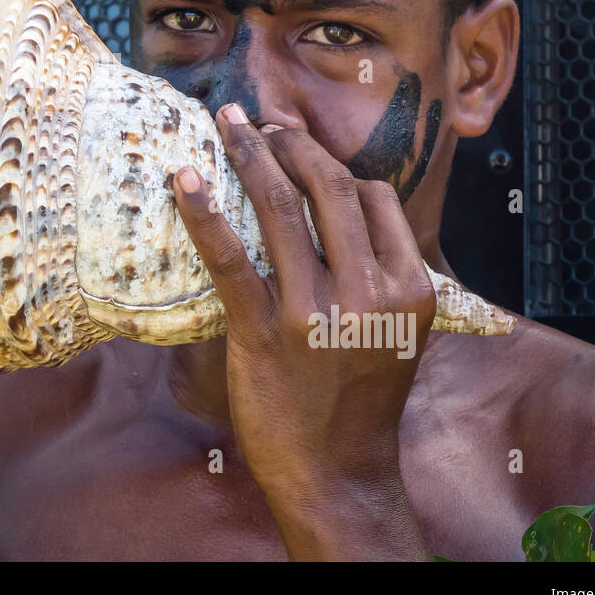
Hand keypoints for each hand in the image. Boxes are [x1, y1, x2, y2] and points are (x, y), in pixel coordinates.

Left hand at [171, 104, 434, 556]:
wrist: (337, 473)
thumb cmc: (361, 397)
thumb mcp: (398, 331)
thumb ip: (379, 271)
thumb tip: (340, 206)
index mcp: (410, 287)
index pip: (373, 198)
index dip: (334, 165)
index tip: (301, 147)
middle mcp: (369, 293)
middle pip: (329, 189)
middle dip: (292, 143)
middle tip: (261, 122)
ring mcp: (314, 312)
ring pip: (282, 209)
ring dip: (251, 154)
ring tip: (229, 125)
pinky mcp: (263, 332)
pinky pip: (231, 258)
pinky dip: (204, 212)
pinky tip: (184, 179)